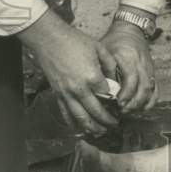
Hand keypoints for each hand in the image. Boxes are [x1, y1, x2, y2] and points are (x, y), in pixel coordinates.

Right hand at [20, 10, 117, 135]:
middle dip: (107, 121)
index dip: (116, 103)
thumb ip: (110, 64)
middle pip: (95, 111)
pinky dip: (73, 123)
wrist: (49, 39)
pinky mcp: (57, 94)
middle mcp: (79, 89)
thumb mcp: (99, 48)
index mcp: (92, 77)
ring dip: (91, 127)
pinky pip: (65, 113)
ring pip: (80, 117)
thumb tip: (114, 78)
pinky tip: (79, 128)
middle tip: (115, 125)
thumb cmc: (74, 41)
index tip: (121, 106)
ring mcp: (66, 93)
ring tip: (101, 132)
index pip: (108, 96)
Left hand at [102, 19, 157, 114]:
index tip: (117, 104)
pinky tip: (140, 108)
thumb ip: (102, 69)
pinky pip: (155, 89)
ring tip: (128, 111)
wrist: (130, 30)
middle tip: (121, 111)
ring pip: (150, 91)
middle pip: (143, 88)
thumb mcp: (104, 51)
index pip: (131, 80)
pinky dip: (150, 101)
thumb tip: (99, 91)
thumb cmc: (113, 41)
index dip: (126, 94)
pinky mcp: (152, 72)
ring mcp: (149, 68)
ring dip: (140, 104)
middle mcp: (141, 63)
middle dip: (133, 104)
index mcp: (128, 57)